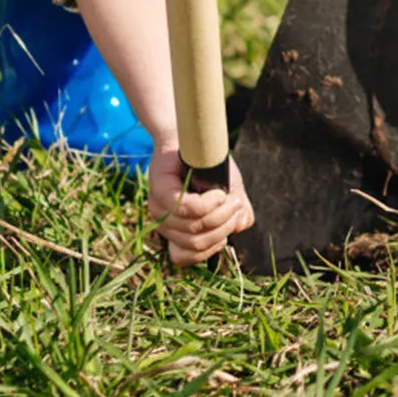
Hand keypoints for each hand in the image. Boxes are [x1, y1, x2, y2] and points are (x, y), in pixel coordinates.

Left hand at [149, 147, 253, 266]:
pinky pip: (188, 208)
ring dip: (222, 212)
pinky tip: (219, 192)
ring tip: (231, 195)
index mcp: (174, 231)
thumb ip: (236, 215)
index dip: (212, 248)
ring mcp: (159, 208)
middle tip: (236, 204)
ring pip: (194, 226)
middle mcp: (162, 223)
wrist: (196, 138)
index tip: (229, 227)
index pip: (184, 258)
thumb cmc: (211, 167)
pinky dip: (210, 203)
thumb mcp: (230, 195)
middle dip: (224, 226)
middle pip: (196, 242)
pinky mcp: (161, 190)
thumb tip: (238, 228)